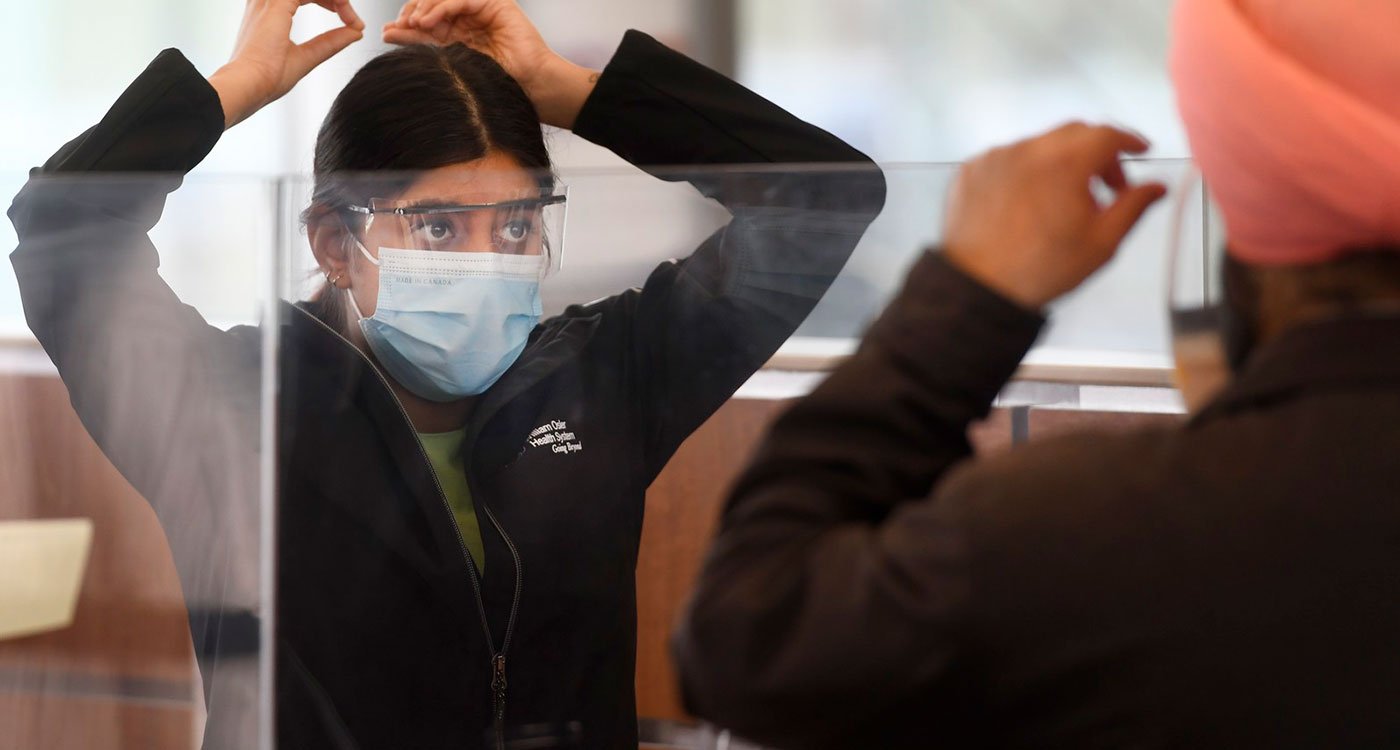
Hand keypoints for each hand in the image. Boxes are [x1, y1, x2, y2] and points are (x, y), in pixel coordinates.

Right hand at [208, 0, 365, 128]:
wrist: (251, 85)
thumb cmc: (269, 77)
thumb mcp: (308, 56)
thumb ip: (330, 42)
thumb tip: (356, 31)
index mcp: (269, 11)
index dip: (330, 3)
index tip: (351, 22)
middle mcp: (265, 1)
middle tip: (353, 18)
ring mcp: (269, 0)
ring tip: (349, 11)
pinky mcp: (276, 3)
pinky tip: (344, 5)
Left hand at [382, 0, 597, 128]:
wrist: (529, 87)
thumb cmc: (499, 81)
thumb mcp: (449, 60)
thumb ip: (422, 44)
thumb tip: (388, 35)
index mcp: (458, 33)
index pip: (426, 21)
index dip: (406, 24)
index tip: (388, 33)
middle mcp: (467, 18)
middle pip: (431, 5)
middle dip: (412, 12)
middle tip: (398, 25)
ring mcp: (480, 9)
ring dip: (424, 8)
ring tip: (412, 23)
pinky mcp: (494, 4)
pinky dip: (442, 7)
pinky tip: (427, 20)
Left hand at [942, 123, 1167, 309]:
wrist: (977, 287)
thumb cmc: (1040, 268)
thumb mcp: (1101, 243)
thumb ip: (1133, 207)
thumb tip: (1156, 187)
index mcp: (1064, 163)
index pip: (1106, 134)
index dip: (1129, 141)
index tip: (1139, 150)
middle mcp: (1028, 150)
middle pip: (1074, 134)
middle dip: (1097, 154)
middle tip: (1108, 187)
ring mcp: (996, 157)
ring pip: (1040, 146)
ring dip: (1060, 164)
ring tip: (1063, 203)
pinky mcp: (972, 169)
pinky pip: (1009, 159)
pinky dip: (1026, 172)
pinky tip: (1029, 204)